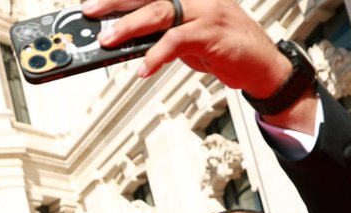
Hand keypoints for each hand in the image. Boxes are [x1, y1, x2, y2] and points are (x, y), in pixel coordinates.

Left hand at [84, 0, 286, 94]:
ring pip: (159, 12)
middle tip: (90, 12)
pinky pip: (177, 40)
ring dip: (129, 26)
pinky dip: (156, 55)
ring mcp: (205, 10)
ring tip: (108, 40)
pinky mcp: (212, 31)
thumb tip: (127, 41)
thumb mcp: (187, 39)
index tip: (94, 1)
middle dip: (114, 3)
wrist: (261, 65)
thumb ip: (161, 35)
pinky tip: (144, 68)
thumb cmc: (224, 48)